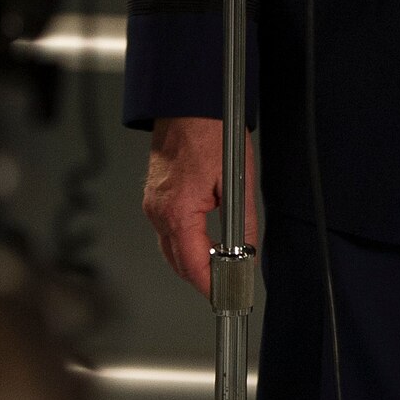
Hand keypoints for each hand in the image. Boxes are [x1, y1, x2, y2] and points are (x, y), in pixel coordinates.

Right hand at [143, 118, 258, 297]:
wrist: (188, 102)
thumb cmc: (212, 131)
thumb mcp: (237, 179)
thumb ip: (243, 221)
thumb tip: (247, 250)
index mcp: (177, 211)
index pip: (192, 264)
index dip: (211, 284)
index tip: (227, 296)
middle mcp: (158, 211)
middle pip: (177, 261)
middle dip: (202, 277)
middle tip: (228, 285)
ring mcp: (153, 203)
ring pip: (170, 247)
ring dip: (193, 260)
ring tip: (221, 266)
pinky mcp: (154, 195)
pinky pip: (167, 230)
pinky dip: (184, 242)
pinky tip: (204, 242)